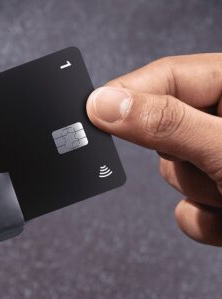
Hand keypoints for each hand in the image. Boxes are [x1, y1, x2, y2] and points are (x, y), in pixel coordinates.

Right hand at [86, 53, 221, 245]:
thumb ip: (165, 124)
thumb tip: (103, 104)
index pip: (168, 76)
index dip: (127, 92)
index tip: (89, 110)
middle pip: (164, 130)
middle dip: (180, 159)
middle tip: (210, 166)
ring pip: (174, 173)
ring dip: (200, 193)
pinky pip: (187, 210)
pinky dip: (206, 222)